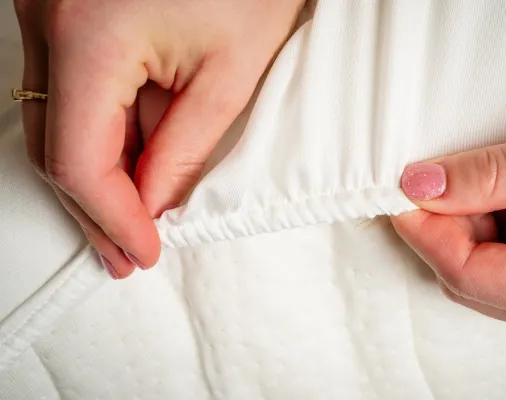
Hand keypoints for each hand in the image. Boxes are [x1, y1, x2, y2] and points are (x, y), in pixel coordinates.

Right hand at [14, 0, 303, 277]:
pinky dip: (99, 134)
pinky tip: (130, 165)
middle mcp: (47, 22)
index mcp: (87, 38)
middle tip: (126, 252)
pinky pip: (67, 90)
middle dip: (97, 208)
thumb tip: (153, 202)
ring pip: (56, 121)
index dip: (112, 218)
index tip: (143, 251)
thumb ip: (184, 146)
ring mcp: (44, 12)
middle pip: (55, 146)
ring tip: (132, 221)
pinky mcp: (60, 10)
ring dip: (98, 176)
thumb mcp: (229, 70)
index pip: (79, 161)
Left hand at [392, 107, 505, 350]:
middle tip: (433, 174)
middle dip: (448, 223)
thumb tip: (424, 185)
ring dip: (475, 220)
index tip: (397, 190)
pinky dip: (502, 221)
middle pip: (474, 276)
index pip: (467, 274)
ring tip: (484, 174)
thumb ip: (501, 174)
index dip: (425, 229)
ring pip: (493, 269)